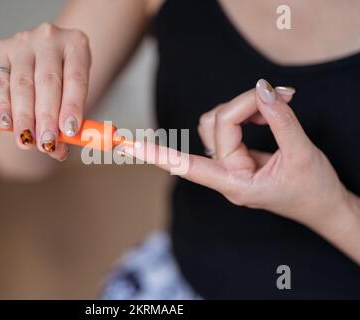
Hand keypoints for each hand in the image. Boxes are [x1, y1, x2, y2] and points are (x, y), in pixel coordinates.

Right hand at [0, 22, 90, 160]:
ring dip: (24, 117)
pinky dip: (3, 106)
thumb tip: (59, 152)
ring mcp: (22, 42)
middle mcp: (48, 38)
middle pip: (48, 82)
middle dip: (47, 117)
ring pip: (23, 84)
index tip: (70, 131)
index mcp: (76, 44)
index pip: (76, 77)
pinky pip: (0, 83)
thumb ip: (69, 121)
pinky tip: (6, 125)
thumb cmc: (63, 80)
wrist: (41, 57)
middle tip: (47, 144)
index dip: (73, 105)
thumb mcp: (73, 93)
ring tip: (27, 142)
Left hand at [124, 79, 350, 230]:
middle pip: (214, 126)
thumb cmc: (313, 190)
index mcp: (235, 183)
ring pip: (218, 122)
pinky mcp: (238, 155)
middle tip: (280, 97)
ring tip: (278, 107)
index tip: (128, 147)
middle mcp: (226, 173)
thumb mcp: (302, 154)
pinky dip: (249, 113)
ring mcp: (231, 164)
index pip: (188, 166)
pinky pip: (230, 125)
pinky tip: (269, 114)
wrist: (326, 206)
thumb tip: (262, 90)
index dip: (159, 155)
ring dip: (246, 107)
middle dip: (244, 105)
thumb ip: (281, 120)